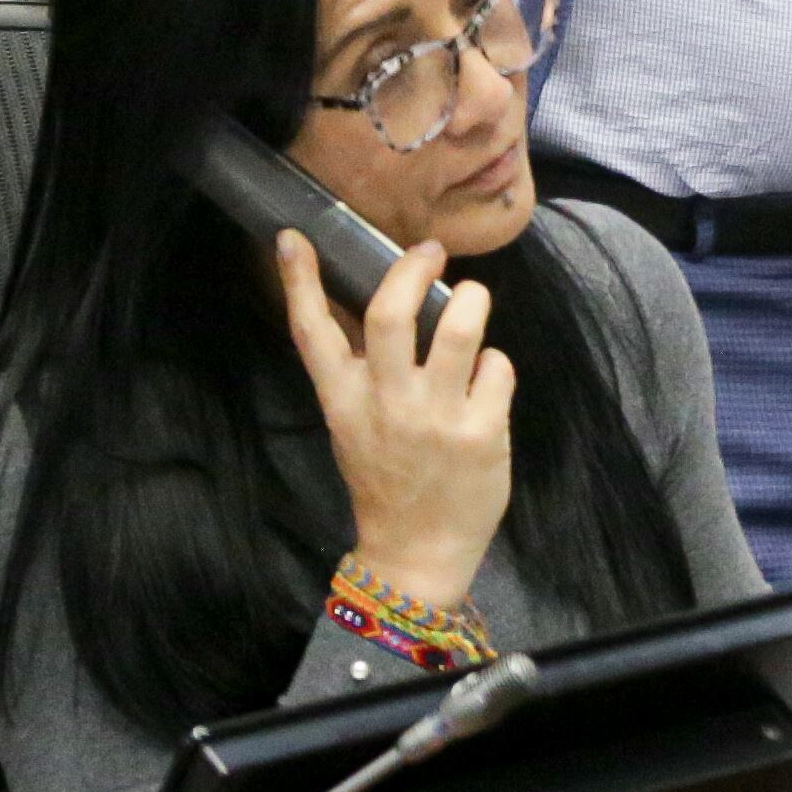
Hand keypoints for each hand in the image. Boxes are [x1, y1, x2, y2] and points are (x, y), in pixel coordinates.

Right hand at [278, 231, 515, 608]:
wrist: (416, 554)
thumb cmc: (388, 481)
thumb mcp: (353, 427)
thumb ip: (362, 373)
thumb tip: (383, 304)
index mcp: (344, 402)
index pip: (313, 334)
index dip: (300, 282)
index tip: (295, 236)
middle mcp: (386, 404)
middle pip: (389, 315)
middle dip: (412, 269)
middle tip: (430, 251)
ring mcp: (435, 418)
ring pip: (458, 329)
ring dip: (472, 300)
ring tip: (474, 299)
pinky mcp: (480, 432)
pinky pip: (497, 367)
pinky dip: (496, 362)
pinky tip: (488, 378)